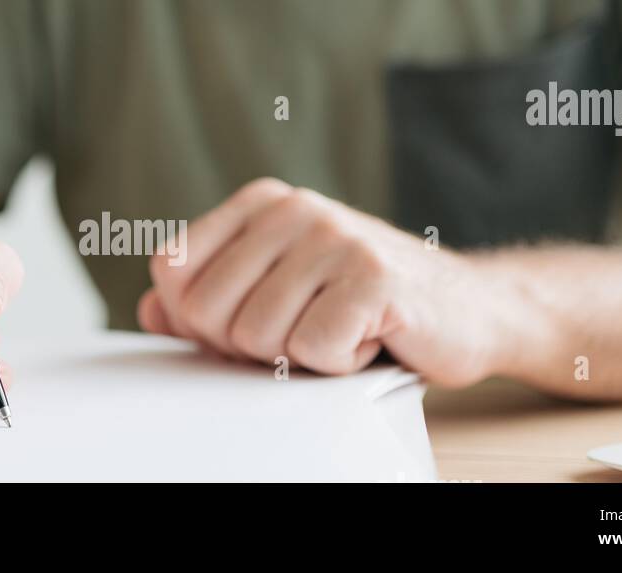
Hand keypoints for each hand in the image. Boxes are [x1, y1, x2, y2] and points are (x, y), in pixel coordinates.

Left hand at [139, 177, 520, 386]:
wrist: (471, 310)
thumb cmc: (364, 306)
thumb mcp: (278, 295)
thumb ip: (207, 302)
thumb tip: (151, 309)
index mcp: (262, 203)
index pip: (171, 273)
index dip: (202, 320)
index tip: (256, 319)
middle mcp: (296, 208)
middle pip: (206, 312)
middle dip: (248, 345)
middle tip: (305, 331)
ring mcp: (336, 237)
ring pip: (256, 337)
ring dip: (299, 357)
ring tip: (342, 329)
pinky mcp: (374, 278)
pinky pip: (313, 351)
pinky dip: (340, 364)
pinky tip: (371, 338)